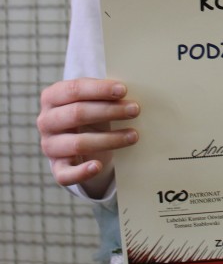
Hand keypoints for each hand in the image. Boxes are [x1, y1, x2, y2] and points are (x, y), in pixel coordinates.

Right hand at [38, 78, 139, 196]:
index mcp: (51, 97)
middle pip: (77, 114)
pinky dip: (81, 172)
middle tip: (135, 110)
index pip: (74, 90)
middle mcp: (46, 121)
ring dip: (109, 139)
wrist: (77, 138)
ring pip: (78, 143)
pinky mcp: (57, 167)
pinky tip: (98, 166)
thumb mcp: (91, 99)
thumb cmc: (89, 111)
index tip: (123, 90)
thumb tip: (127, 92)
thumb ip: (104, 94)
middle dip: (109, 111)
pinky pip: (66, 174)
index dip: (99, 89)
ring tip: (133, 135)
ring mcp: (50, 145)